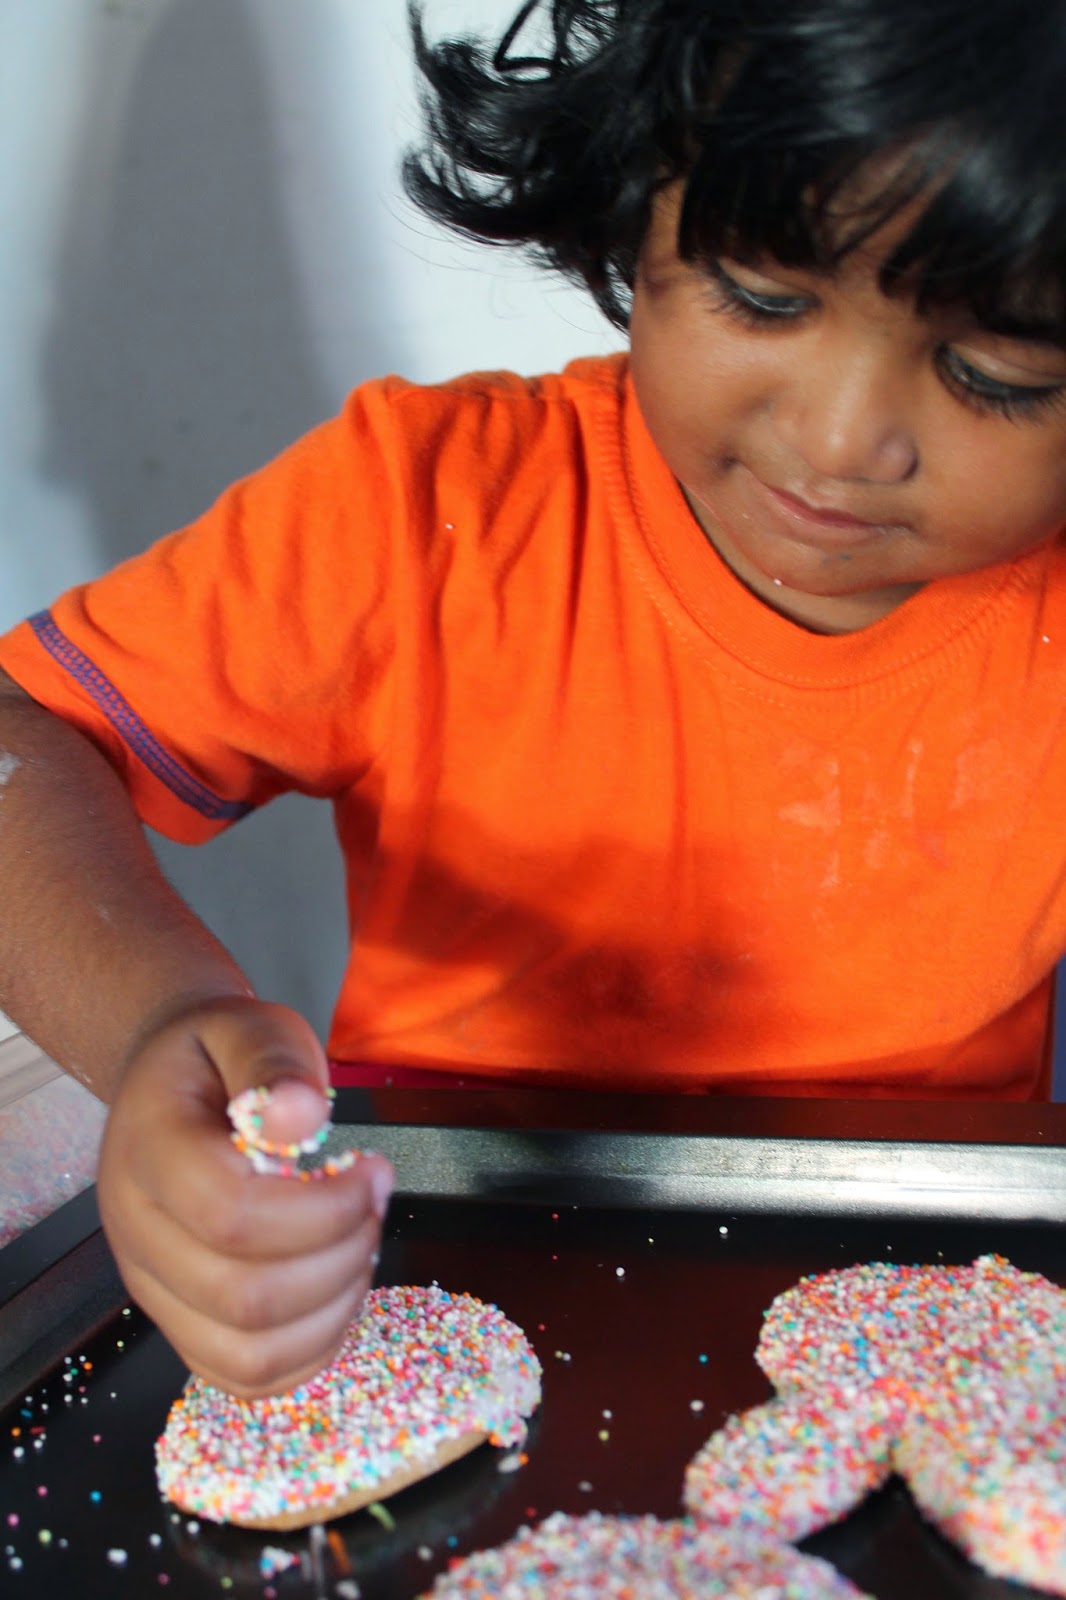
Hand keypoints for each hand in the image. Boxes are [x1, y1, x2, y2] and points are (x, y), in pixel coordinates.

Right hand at [96, 996, 393, 1396]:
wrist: (167, 1079)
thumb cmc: (216, 1055)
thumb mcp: (248, 1025)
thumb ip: (273, 1062)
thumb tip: (301, 1117)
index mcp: (148, 1151)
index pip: (230, 1216)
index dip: (322, 1208)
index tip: (371, 1169)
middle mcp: (136, 1232)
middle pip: (243, 1296)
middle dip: (339, 1256)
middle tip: (374, 1202)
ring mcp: (152, 1286)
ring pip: (247, 1352)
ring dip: (332, 1308)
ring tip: (359, 1242)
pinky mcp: (178, 1320)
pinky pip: (244, 1375)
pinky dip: (310, 1350)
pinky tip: (338, 1287)